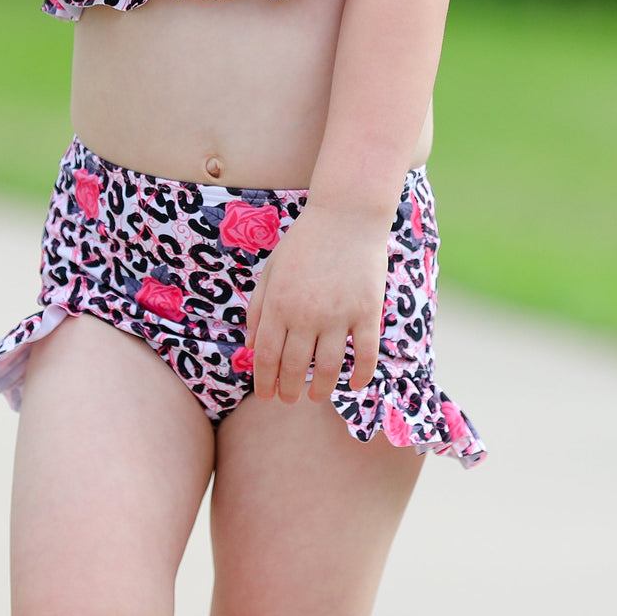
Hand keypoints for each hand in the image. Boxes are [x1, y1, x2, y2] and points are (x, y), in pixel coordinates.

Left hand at [243, 203, 389, 403]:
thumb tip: (249, 346)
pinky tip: (352, 384)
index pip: (266, 356)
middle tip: (289, 399)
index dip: (264, 381)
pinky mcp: (367, 313)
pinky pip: (365, 355)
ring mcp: (338, 315)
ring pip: (328, 369)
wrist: (346, 216)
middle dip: (289, 391)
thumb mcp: (271, 270)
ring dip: (320, 390)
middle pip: (295, 368)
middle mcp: (306, 314)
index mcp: (279, 303)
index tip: (266, 395)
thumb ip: (258, 307)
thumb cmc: (304, 242)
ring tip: (315, 396)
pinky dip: (359, 376)